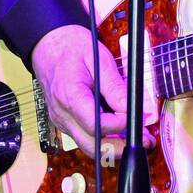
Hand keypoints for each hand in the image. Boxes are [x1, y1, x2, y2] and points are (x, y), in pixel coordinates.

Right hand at [31, 24, 153, 162]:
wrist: (49, 44)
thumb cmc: (71, 48)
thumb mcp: (99, 59)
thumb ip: (115, 87)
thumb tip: (132, 108)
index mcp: (70, 96)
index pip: (95, 125)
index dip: (120, 125)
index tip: (138, 118)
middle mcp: (62, 114)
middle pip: (91, 145)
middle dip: (120, 148)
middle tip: (144, 140)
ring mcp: (62, 120)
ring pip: (88, 145)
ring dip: (114, 146)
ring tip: (136, 137)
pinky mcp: (65, 121)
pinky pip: (84, 136)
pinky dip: (103, 137)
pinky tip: (120, 131)